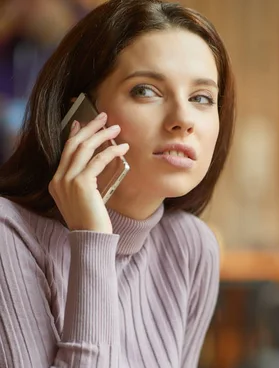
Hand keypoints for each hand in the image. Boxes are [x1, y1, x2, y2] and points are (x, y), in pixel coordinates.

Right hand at [49, 113, 128, 232]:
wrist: (90, 239)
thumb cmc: (91, 222)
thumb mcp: (82, 200)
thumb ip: (83, 183)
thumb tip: (97, 164)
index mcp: (56, 182)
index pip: (65, 151)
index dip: (75, 134)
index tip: (82, 122)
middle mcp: (58, 179)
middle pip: (74, 144)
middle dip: (90, 127)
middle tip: (103, 117)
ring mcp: (68, 180)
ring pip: (85, 148)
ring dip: (102, 135)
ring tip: (115, 128)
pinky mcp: (81, 183)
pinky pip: (98, 161)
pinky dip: (111, 152)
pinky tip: (122, 148)